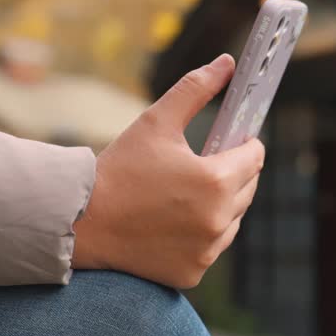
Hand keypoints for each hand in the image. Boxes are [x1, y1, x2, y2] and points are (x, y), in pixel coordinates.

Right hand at [71, 53, 265, 288]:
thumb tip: (228, 63)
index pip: (255, 156)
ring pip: (233, 219)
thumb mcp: (156, 122)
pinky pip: (212, 247)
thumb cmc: (119, 169)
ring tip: (183, 192)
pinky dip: (202, 234)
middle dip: (231, 171)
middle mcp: (218, 220)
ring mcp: (207, 250)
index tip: (230, 139)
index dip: (244, 143)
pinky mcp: (192, 272)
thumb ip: (195, 89)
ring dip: (220, 204)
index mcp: (215, 180)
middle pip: (248, 187)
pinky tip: (174, 221)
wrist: (81, 223)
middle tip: (200, 163)